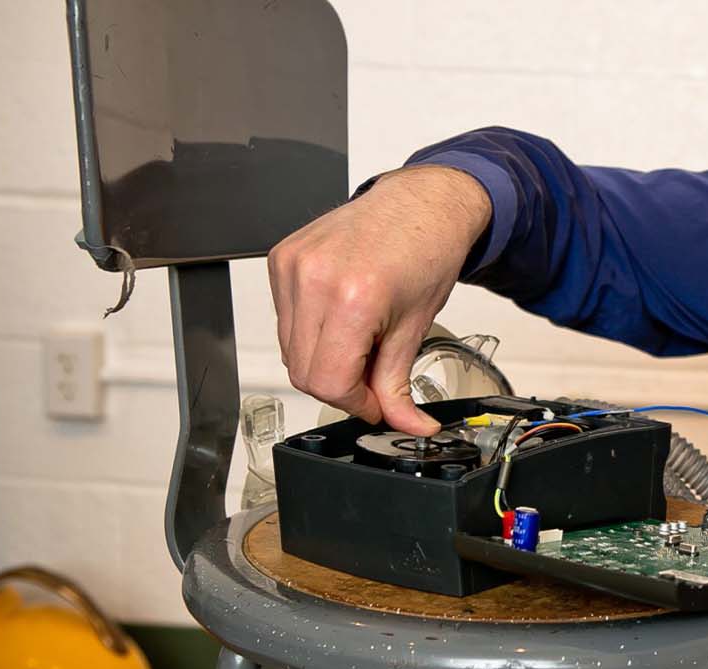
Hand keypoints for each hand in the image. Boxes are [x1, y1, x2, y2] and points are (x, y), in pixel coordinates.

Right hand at [267, 164, 492, 434]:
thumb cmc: (426, 251)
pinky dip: (311, 332)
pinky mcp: (281, 258)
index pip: (327, 382)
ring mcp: (291, 266)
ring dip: (324, 360)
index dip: (354, 404)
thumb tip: (405, 425)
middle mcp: (314, 279)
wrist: (421, 203)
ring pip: (290, 349)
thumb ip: (399, 385)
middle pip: (303, 372)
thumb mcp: (417, 327)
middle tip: (371, 380)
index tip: (374, 405)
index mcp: (352, 298)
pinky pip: (285, 319)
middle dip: (339, 387)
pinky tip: (343, 318)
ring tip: (361, 343)